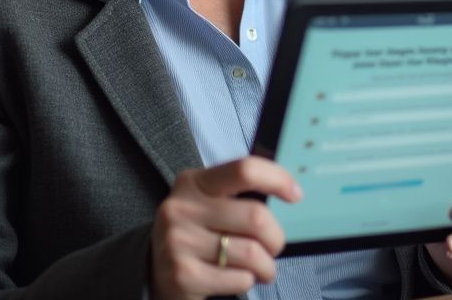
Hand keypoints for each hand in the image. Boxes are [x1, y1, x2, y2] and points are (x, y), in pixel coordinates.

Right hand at [150, 157, 301, 299]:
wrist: (155, 270)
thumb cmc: (198, 233)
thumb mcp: (209, 204)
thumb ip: (240, 196)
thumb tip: (292, 194)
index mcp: (193, 182)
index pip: (244, 170)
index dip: (278, 180)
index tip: (296, 195)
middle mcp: (181, 208)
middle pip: (256, 217)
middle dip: (276, 237)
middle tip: (274, 246)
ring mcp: (178, 242)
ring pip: (252, 253)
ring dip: (266, 265)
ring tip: (261, 268)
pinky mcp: (182, 276)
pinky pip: (239, 279)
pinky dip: (248, 281)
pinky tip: (237, 278)